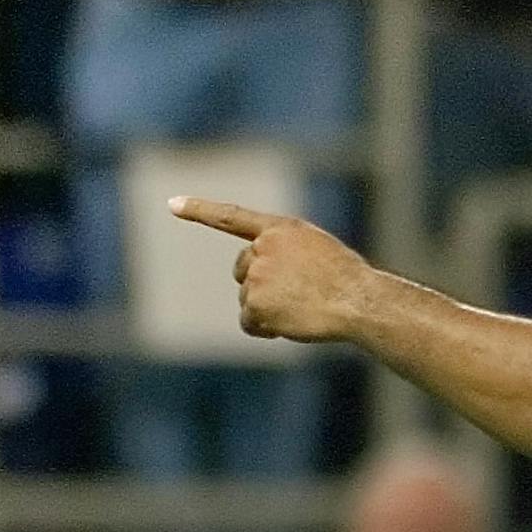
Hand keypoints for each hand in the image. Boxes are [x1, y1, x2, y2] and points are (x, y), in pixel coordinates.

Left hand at [168, 199, 370, 343]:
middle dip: (259, 283)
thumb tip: (258, 279)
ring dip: (269, 309)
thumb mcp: (317, 250)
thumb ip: (286, 253)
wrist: (358, 300)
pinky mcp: (255, 302)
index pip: (232, 217)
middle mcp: (264, 247)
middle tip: (296, 293)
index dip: (200, 210)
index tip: (172, 203)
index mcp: (282, 229)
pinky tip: (290, 324)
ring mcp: (258, 275)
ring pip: (248, 297)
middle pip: (243, 269)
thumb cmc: (346, 279)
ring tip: (303, 307)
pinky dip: (264, 328)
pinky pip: (248, 322)